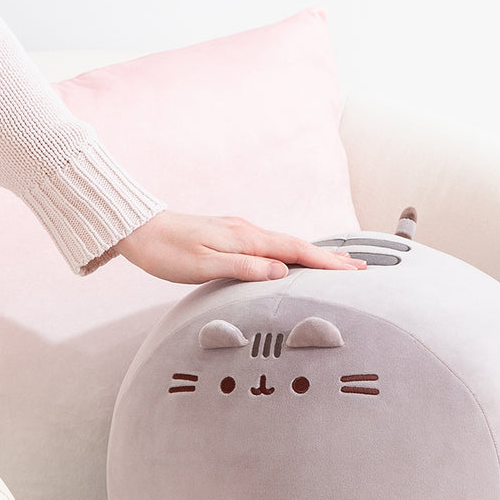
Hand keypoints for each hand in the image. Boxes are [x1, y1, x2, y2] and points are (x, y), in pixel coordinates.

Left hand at [113, 210, 365, 283]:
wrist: (137, 228)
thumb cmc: (165, 251)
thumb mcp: (202, 265)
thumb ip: (243, 268)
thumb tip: (280, 271)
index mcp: (245, 239)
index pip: (296, 251)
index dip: (326, 263)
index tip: (354, 271)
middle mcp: (247, 231)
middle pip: (298, 245)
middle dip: (330, 258)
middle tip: (361, 267)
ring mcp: (239, 232)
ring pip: (287, 244)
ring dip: (315, 256)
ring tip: (339, 265)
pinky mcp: (230, 236)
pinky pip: (273, 245)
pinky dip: (294, 253)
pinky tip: (296, 259)